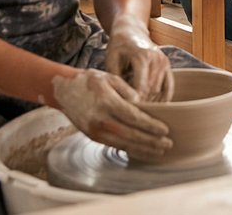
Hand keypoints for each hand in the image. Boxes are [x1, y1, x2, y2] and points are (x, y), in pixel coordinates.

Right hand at [52, 69, 171, 159]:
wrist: (63, 90)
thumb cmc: (89, 80)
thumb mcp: (110, 78)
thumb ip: (128, 91)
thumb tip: (143, 105)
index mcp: (107, 102)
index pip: (134, 118)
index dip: (150, 126)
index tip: (165, 130)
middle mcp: (100, 119)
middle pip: (131, 134)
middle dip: (151, 141)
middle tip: (168, 144)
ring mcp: (95, 130)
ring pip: (123, 144)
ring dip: (143, 149)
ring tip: (159, 152)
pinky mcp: (92, 136)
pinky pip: (114, 145)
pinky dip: (130, 149)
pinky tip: (142, 151)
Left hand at [105, 19, 173, 102]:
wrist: (130, 31)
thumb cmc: (118, 47)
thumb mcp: (111, 60)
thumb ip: (116, 80)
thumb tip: (121, 100)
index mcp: (142, 57)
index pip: (141, 88)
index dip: (133, 102)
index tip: (123, 108)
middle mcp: (157, 59)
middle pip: (151, 91)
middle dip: (141, 102)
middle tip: (129, 109)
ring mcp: (164, 62)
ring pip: (160, 91)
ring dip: (150, 100)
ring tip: (137, 103)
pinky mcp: (168, 65)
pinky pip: (169, 87)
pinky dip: (163, 97)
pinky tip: (153, 104)